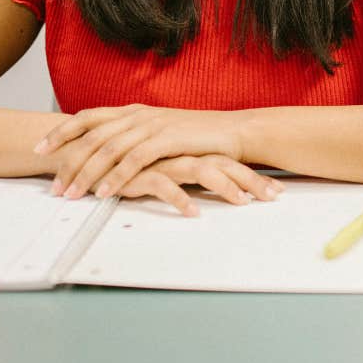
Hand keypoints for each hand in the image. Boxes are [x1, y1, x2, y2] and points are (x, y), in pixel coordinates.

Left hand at [34, 104, 248, 201]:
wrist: (233, 132)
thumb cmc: (198, 138)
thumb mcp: (160, 134)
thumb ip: (134, 140)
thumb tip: (106, 156)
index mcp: (133, 111)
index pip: (88, 117)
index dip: (62, 131)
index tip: (40, 148)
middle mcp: (138, 114)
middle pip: (92, 134)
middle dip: (67, 160)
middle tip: (53, 185)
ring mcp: (153, 124)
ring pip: (109, 148)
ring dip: (87, 173)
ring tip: (72, 194)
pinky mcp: (168, 138)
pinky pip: (134, 159)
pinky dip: (116, 176)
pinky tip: (104, 192)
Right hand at [115, 154, 283, 216]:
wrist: (87, 150)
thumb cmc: (125, 163)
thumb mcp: (162, 165)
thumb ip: (184, 171)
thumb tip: (212, 186)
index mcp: (187, 150)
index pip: (227, 159)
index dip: (252, 175)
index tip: (275, 191)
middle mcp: (178, 152)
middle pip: (222, 163)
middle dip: (251, 180)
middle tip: (274, 197)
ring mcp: (161, 160)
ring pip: (200, 170)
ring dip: (223, 186)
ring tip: (242, 202)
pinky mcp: (139, 172)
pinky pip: (163, 185)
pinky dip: (180, 199)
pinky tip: (194, 212)